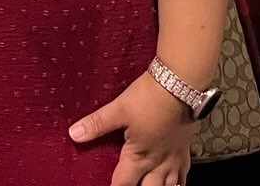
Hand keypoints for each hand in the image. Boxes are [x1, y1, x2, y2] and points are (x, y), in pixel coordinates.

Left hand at [69, 70, 195, 185]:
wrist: (181, 84)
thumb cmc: (150, 97)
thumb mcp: (119, 109)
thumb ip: (97, 124)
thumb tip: (74, 134)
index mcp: (139, 156)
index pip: (123, 182)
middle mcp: (158, 162)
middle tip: (130, 185)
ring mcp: (174, 156)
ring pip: (170, 185)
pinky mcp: (185, 148)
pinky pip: (185, 172)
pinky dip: (179, 181)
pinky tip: (177, 181)